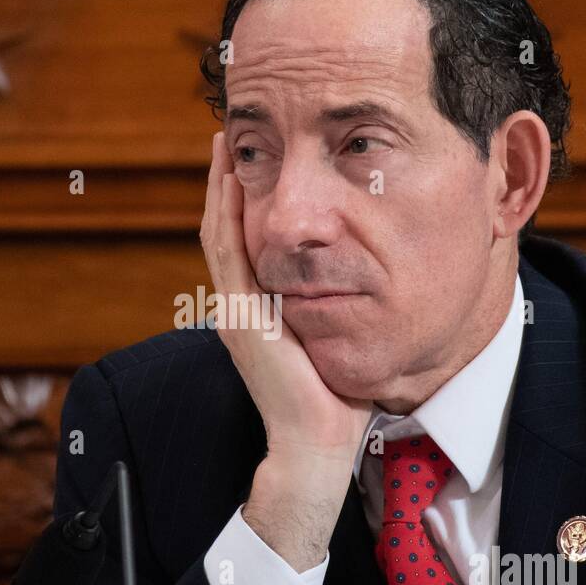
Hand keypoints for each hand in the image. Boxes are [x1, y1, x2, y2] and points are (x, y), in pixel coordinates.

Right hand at [200, 131, 372, 569]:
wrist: (317, 447)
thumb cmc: (336, 403)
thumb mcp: (334, 340)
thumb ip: (336, 308)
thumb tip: (367, 279)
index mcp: (257, 312)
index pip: (244, 243)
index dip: (242, 201)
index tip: (254, 161)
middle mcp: (238, 307)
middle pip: (224, 228)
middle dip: (226, 182)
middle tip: (231, 137)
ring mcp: (235, 311)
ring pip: (218, 232)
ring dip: (220, 185)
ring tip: (225, 143)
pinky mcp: (241, 317)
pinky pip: (227, 251)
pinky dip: (224, 211)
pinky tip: (229, 177)